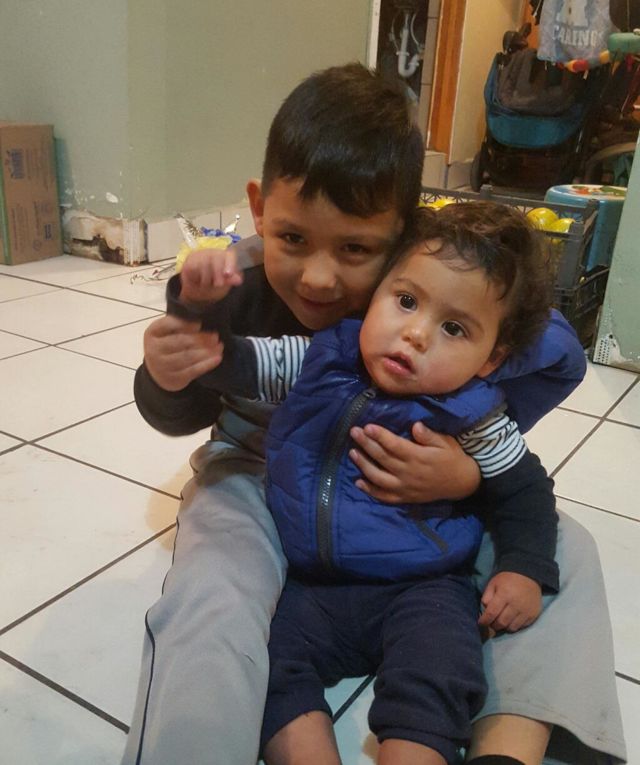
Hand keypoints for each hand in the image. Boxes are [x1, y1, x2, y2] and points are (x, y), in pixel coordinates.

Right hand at [143, 314, 223, 390]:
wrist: (159, 373)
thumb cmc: (167, 345)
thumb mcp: (166, 332)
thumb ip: (179, 324)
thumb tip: (201, 322)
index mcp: (152, 333)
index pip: (167, 325)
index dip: (184, 324)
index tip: (199, 324)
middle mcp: (153, 349)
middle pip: (180, 342)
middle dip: (200, 338)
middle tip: (215, 336)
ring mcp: (162, 366)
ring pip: (188, 356)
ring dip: (206, 351)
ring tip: (220, 346)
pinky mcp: (173, 378)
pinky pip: (193, 370)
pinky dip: (207, 364)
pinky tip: (217, 358)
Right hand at [179, 247, 242, 304]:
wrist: (195, 289)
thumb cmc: (213, 284)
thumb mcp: (223, 285)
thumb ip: (230, 280)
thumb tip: (238, 280)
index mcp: (225, 257)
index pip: (229, 255)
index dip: (230, 263)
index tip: (228, 274)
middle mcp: (213, 253)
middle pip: (216, 258)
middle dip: (218, 272)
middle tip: (218, 284)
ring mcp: (201, 254)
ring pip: (204, 263)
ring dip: (206, 278)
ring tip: (206, 284)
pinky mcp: (190, 259)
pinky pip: (193, 268)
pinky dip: (195, 277)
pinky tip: (197, 280)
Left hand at [348, 421, 480, 503]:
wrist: (462, 484)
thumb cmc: (452, 458)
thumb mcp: (446, 443)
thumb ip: (429, 436)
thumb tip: (415, 426)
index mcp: (418, 457)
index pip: (394, 445)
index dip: (380, 436)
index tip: (367, 426)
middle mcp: (408, 473)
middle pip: (382, 458)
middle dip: (366, 444)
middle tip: (353, 432)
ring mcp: (404, 487)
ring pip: (378, 477)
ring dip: (363, 465)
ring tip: (352, 452)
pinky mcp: (404, 497)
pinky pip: (384, 496)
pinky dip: (370, 491)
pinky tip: (358, 482)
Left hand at [478, 572, 542, 632]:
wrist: (528, 575)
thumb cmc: (507, 579)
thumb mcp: (493, 584)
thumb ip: (486, 597)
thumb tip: (485, 612)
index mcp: (504, 594)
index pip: (492, 613)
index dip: (485, 621)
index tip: (481, 623)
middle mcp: (516, 604)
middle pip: (501, 623)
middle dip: (494, 625)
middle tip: (491, 623)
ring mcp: (526, 611)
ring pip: (512, 628)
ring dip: (504, 627)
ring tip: (502, 621)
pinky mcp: (533, 615)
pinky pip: (522, 627)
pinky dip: (515, 625)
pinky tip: (512, 619)